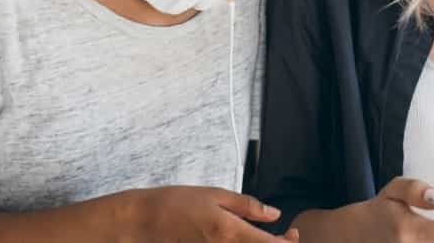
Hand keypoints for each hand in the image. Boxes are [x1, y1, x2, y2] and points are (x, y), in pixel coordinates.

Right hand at [118, 186, 298, 242]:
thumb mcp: (214, 195)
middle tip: (280, 236)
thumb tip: (274, 213)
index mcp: (231, 233)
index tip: (291, 232)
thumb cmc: (174, 204)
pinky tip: (238, 241)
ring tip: (258, 237)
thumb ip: (247, 206)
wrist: (141, 222)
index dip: (289, 242)